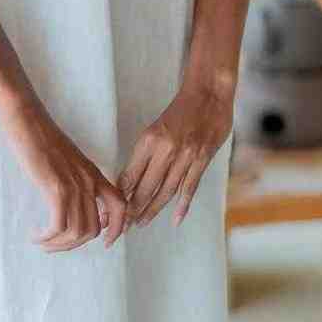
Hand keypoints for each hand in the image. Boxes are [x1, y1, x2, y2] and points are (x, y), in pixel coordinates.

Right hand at [0, 98, 128, 251]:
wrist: (27, 120)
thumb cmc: (41, 138)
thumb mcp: (67, 160)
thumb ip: (75, 178)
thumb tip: (71, 201)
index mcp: (93, 174)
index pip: (120, 206)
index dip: (117, 228)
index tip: (105, 242)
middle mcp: (88, 182)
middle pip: (94, 228)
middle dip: (74, 244)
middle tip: (55, 243)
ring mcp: (73, 185)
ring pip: (77, 231)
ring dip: (59, 244)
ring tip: (43, 242)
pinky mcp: (56, 188)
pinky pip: (59, 225)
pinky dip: (48, 237)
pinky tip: (37, 236)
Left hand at [118, 80, 232, 231]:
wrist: (209, 93)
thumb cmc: (181, 110)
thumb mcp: (155, 129)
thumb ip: (145, 154)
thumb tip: (129, 180)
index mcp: (150, 140)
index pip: (130, 175)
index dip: (120, 196)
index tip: (112, 209)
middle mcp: (166, 150)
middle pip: (146, 187)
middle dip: (132, 210)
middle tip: (121, 227)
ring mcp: (186, 156)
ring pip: (166, 191)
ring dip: (152, 210)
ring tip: (140, 224)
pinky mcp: (203, 159)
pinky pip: (190, 186)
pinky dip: (183, 205)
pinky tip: (176, 220)